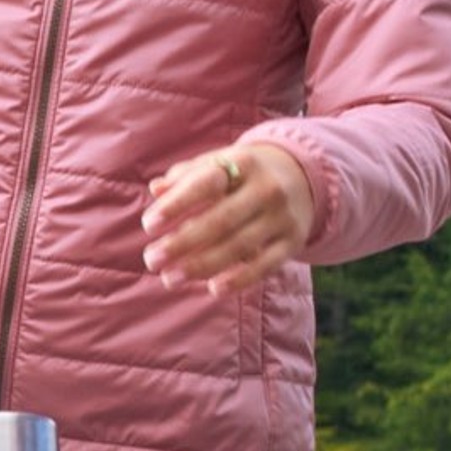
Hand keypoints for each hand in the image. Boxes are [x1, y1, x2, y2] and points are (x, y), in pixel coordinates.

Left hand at [141, 144, 315, 295]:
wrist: (302, 176)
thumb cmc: (242, 173)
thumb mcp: (217, 163)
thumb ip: (185, 176)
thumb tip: (156, 189)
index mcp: (242, 162)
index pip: (204, 184)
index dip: (175, 205)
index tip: (148, 225)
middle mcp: (266, 189)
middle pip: (220, 221)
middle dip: (182, 243)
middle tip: (151, 260)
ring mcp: (282, 217)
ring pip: (239, 246)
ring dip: (201, 266)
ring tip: (170, 278)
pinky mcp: (294, 242)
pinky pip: (265, 265)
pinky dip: (239, 279)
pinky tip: (212, 289)